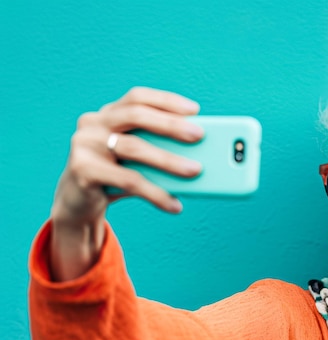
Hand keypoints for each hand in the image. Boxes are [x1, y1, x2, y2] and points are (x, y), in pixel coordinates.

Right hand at [49, 87, 203, 280]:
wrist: (78, 204)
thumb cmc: (115, 176)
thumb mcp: (135, 159)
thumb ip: (156, 148)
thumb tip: (198, 155)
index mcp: (108, 114)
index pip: (137, 97)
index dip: (166, 100)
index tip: (194, 109)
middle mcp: (93, 123)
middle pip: (136, 115)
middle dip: (171, 124)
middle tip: (199, 135)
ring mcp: (85, 145)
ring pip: (133, 148)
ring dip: (169, 160)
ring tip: (195, 171)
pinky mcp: (82, 170)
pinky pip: (128, 181)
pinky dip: (156, 193)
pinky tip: (174, 204)